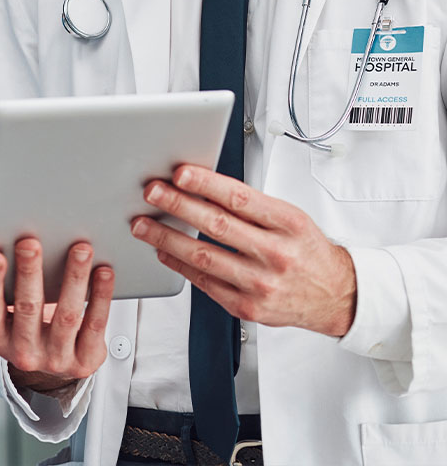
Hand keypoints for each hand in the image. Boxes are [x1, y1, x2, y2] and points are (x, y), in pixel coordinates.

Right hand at [0, 240, 113, 392]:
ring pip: (66, 315)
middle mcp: (23, 352)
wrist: (53, 362)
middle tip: (31, 241)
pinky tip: (104, 271)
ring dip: (73, 278)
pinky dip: (101, 296)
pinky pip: (95, 325)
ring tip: (79, 247)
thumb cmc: (21, 324)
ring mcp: (56, 358)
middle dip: (29, 272)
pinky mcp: (86, 360)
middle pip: (27, 308)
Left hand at [131, 164, 355, 336]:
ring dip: (166, 238)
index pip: (241, 199)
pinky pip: (204, 283)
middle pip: (217, 225)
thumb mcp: (290, 217)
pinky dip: (179, 264)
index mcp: (288, 224)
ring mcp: (260, 284)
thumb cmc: (307, 250)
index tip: (180, 173)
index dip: (206, 184)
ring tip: (143, 224)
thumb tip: (202, 184)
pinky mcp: (247, 307)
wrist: (337, 296)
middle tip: (152, 192)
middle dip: (177, 205)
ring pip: (203, 257)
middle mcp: (275, 254)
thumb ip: (250, 204)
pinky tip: (163, 250)